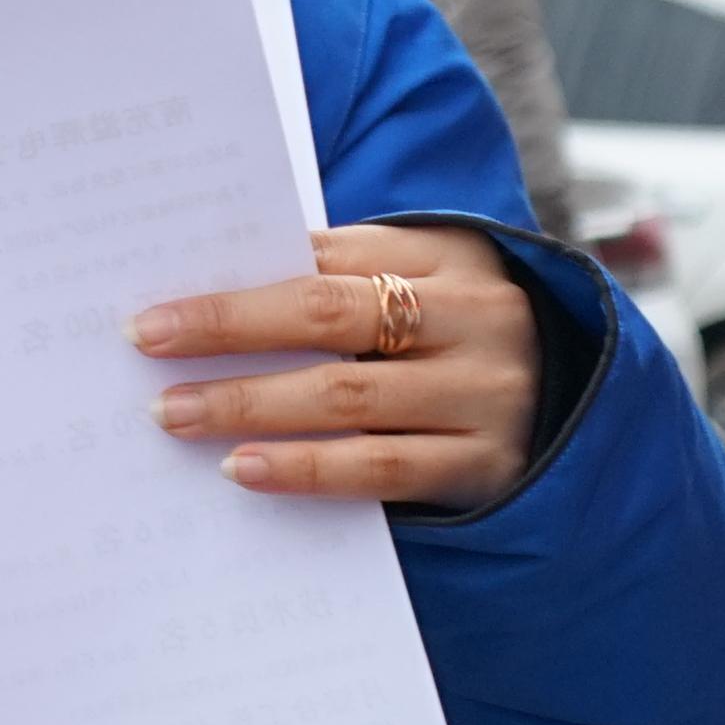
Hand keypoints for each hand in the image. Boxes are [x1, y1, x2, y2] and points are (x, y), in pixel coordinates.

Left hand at [133, 226, 535, 508]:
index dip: (238, 284)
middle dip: (230, 330)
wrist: (575, 407)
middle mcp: (477, 320)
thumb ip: (338, 277)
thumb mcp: (419, 281)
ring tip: (177, 414)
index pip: (327, 261)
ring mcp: (488, 395)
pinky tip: (243, 469)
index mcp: (453, 255)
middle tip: (148, 347)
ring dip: (251, 406)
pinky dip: (306, 469)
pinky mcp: (487, 465)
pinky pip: (381, 469)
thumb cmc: (454, 334)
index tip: (157, 309)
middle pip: (331, 318)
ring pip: (348, 398)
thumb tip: (210, 285)